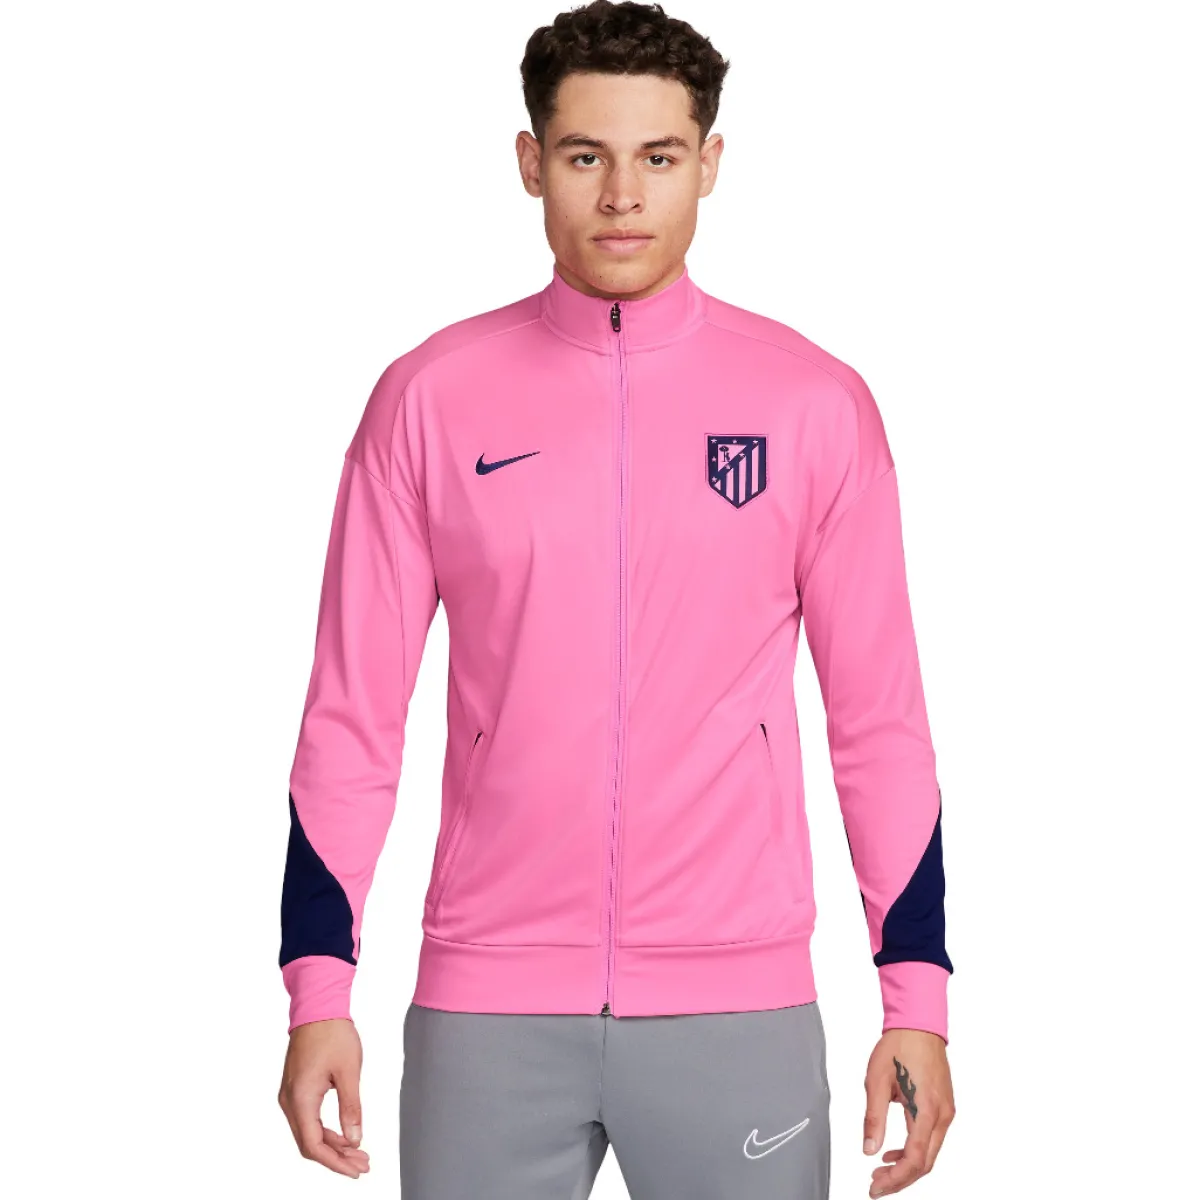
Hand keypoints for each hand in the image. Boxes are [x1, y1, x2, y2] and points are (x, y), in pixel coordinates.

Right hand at [278, 1017, 370, 1177]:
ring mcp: (291, 1095)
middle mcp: (290, 1101)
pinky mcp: (296, 1089)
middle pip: (309, 1144)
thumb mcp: (348, 1071)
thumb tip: (355, 1139)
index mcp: (301, 1098)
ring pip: (308, 1133)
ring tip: (359, 1153)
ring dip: (333, 1145)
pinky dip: (326, 1130)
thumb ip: (351, 1108)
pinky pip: (309, 1119)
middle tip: (363, 1165)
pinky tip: (345, 1134)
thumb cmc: (333, 1033)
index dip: (335, 1163)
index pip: (314, 1145)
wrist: (317, 1007)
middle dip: (336, 1158)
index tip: (356, 1170)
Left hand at [862, 1028, 954, 1195]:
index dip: (895, 1180)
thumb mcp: (876, 1080)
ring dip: (906, 1166)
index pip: (914, 1160)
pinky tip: (893, 1152)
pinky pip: (930, 1139)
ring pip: (929, 1153)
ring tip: (880, 1170)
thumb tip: (868, 1149)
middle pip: (925, 1163)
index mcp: (926, 1110)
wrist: (919, 1025)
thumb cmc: (899, 1046)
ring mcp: (945, 1112)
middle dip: (900, 1179)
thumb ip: (873, 1117)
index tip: (875, 1188)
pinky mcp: (943, 1107)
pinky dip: (913, 1151)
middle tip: (875, 1184)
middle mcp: (942, 1115)